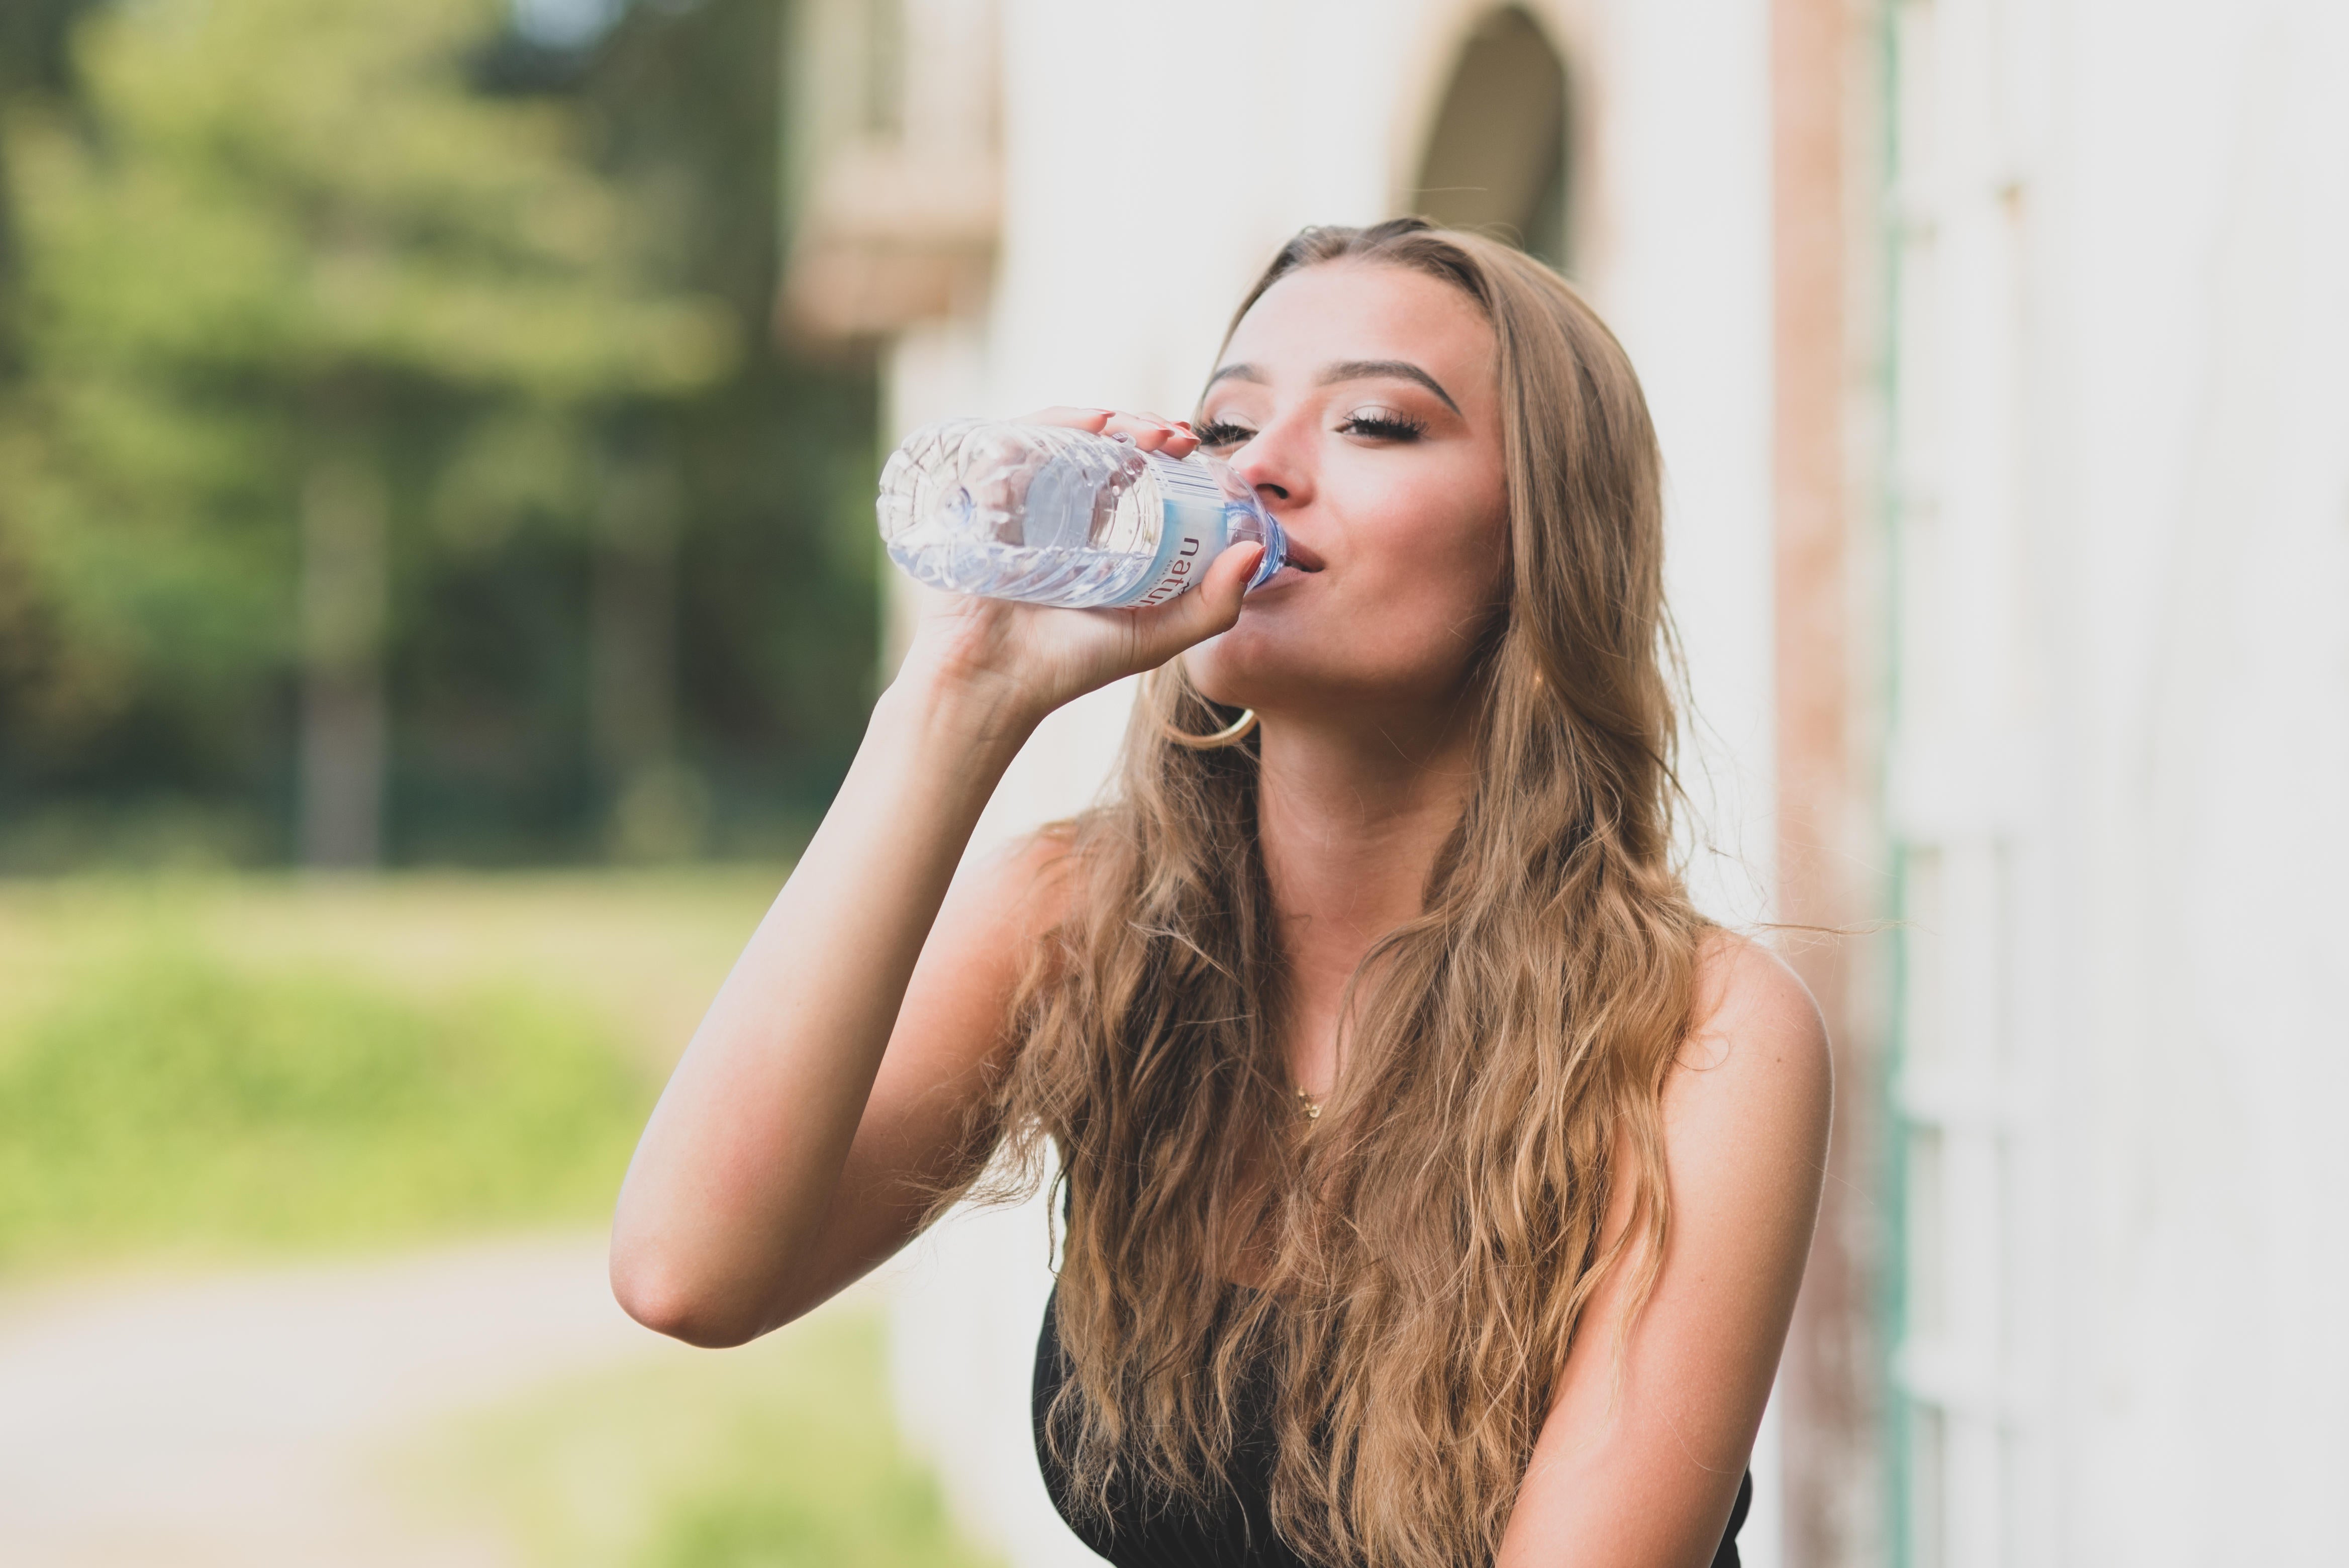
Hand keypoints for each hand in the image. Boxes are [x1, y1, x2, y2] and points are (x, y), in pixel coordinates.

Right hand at [894, 407, 1256, 733]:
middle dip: (1141, 426)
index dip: (1160, 449)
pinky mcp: (984, 496)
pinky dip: (1056, 425)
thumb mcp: (1158, 634)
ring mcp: (1017, 498)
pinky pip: (1016, 442)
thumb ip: (1212, 603)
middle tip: (1179, 434)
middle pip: (1097, 444)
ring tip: (1148, 430)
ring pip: (1061, 435)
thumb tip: (1258, 551)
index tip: (1194, 445)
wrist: (996, 683)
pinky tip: (1094, 424)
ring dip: (1108, 419)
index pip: (1126, 470)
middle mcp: (1054, 508)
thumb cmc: (1070, 664)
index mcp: (1091, 532)